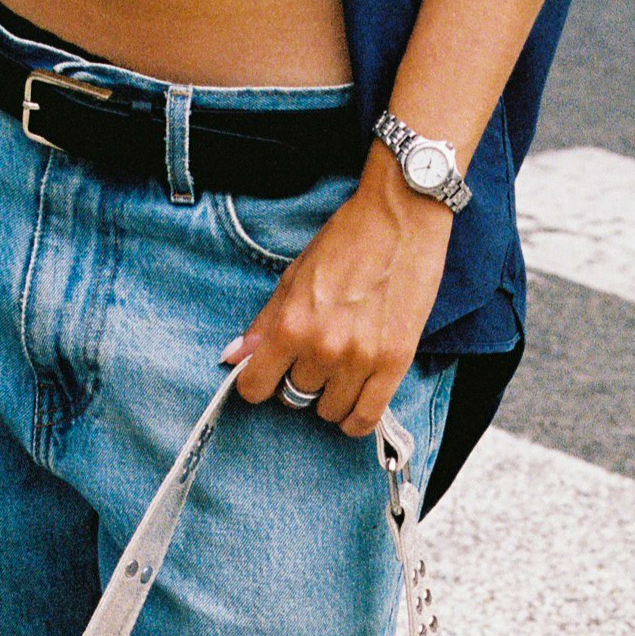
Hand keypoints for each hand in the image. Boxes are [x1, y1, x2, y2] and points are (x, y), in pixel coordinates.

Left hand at [224, 144, 453, 436]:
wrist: (402, 217)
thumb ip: (264, 323)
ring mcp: (360, 358)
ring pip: (328, 411)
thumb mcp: (293, 277)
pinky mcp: (394, 363)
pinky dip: (355, 418)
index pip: (255, 388)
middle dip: (299, 382)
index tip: (269, 374)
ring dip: (329, 397)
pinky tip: (353, 403)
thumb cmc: (346, 241)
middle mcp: (323, 348)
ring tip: (339, 371)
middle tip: (314, 358)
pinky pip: (366, 418)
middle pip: (294, 397)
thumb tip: (232, 359)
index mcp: (291, 325)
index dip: (259, 383)